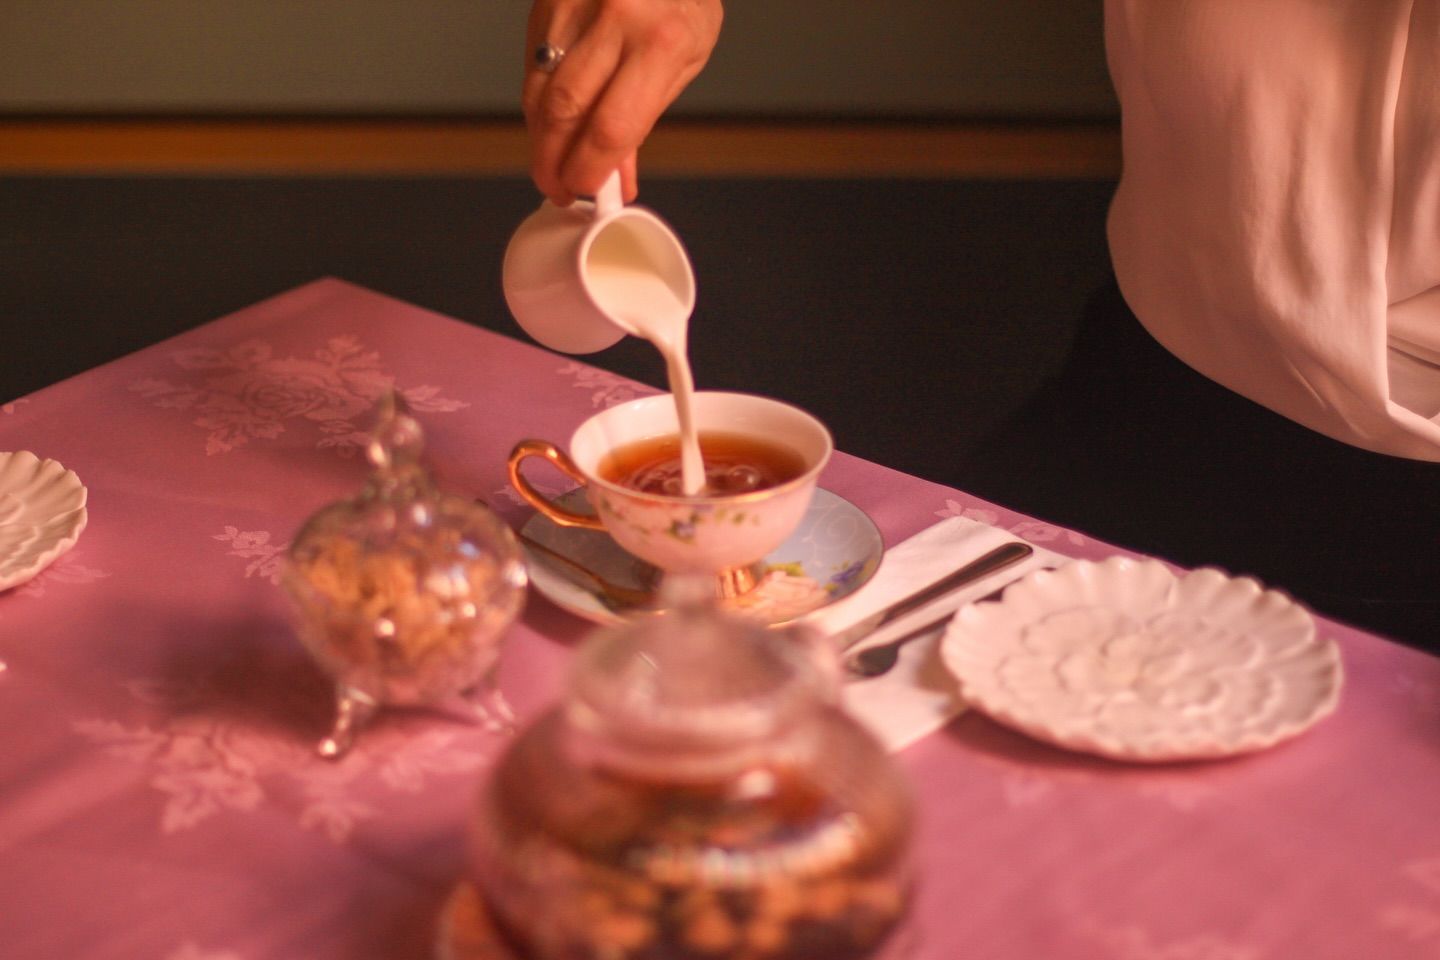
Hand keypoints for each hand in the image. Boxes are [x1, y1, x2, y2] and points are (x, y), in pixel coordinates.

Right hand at [523, 0, 722, 205]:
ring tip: (550, 161)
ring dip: (539, 137)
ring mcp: (574, 5)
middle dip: (553, 162)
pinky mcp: (547, 1)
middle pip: (564, 113)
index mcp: (661, 41)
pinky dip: (536, 103)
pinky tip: (547, 121)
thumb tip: (617, 176)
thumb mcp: (686, 57)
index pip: (612, 128)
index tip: (584, 191)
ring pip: (538, 91)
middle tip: (556, 187)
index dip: (590, 170)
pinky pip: (532, 66)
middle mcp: (615, 20)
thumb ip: (646, 116)